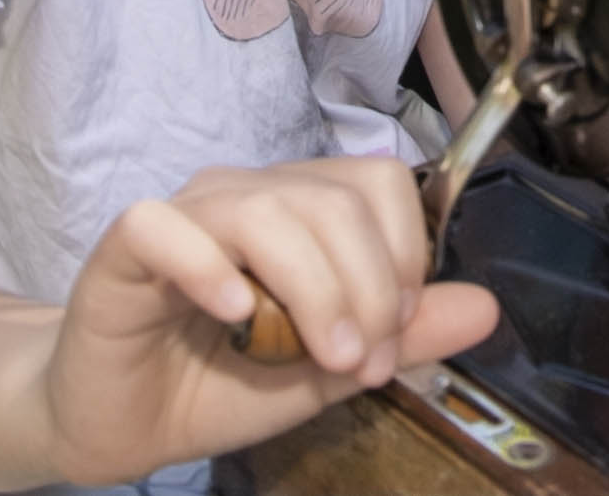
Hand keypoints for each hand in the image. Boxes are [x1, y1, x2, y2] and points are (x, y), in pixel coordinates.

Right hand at [37, 157, 499, 484]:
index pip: (376, 184)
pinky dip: (207, 266)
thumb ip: (400, 337)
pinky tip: (233, 313)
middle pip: (332, 199)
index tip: (397, 330)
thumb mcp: (326, 370)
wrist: (122, 425)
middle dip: (368, 287)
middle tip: (362, 362)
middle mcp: (245, 195)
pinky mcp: (124, 249)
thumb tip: (485, 308)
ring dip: (313, 288)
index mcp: (298, 210)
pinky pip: (165, 227)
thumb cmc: (218, 384)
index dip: (404, 253)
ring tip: (321, 356)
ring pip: (266, 209)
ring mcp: (184, 215)